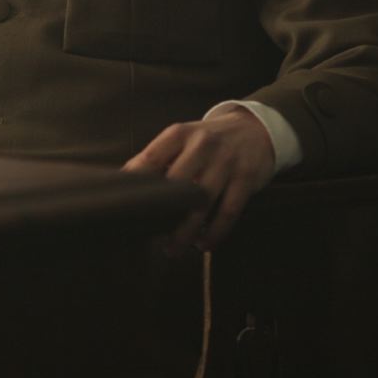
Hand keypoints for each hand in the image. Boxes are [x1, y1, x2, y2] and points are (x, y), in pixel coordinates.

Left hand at [122, 107, 275, 252]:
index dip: (136, 184)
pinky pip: (229, 211)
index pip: (151, 159)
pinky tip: (203, 244)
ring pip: (202, 203)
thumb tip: (127, 183)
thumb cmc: (207, 141)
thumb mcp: (183, 139)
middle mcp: (202, 145)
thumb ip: (159, 159)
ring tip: (172, 249)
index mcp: (179, 134)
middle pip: (176, 184)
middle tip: (149, 236)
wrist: (254, 128)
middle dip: (161, 214)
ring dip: (186, 231)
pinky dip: (215, 232)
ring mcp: (226, 161)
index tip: (124, 206)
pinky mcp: (246, 177)